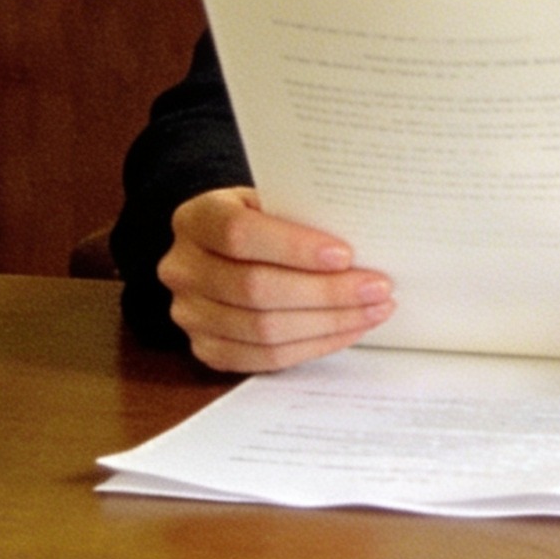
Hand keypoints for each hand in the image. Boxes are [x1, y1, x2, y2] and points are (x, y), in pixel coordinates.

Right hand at [159, 186, 394, 372]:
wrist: (223, 249)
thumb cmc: (261, 219)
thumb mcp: (272, 199)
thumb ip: (301, 214)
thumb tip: (364, 238)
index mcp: (196, 219)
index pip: (239, 234)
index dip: (293, 247)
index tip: (345, 254)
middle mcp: (182, 268)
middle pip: (255, 289)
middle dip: (326, 292)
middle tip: (377, 287)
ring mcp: (189, 314)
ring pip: (263, 331)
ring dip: (329, 323)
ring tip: (374, 309)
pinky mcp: (206, 349)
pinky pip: (265, 359)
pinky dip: (314, 346)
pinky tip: (348, 329)